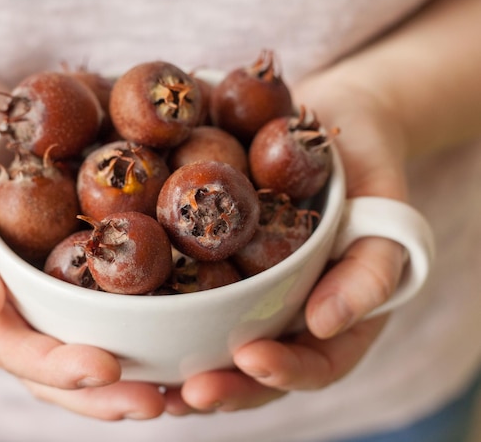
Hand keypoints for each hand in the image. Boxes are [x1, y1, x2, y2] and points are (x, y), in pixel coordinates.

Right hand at [0, 79, 164, 419]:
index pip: (10, 348)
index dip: (54, 367)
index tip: (104, 369)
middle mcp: (16, 303)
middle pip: (56, 364)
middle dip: (104, 393)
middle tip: (157, 402)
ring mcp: (50, 287)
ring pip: (90, 343)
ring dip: (134, 372)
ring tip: (181, 389)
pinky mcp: (81, 262)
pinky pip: (113, 299)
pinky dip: (147, 321)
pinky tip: (185, 330)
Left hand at [166, 77, 409, 413]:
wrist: (331, 123)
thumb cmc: (368, 167)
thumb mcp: (384, 212)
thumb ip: (370, 271)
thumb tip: (323, 323)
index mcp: (335, 314)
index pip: (318, 364)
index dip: (284, 372)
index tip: (251, 358)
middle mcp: (289, 312)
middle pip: (259, 368)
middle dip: (226, 386)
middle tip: (189, 395)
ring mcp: (253, 291)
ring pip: (221, 344)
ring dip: (186, 369)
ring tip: (150, 385)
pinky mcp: (220, 262)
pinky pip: (194, 293)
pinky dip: (166, 313)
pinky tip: (133, 322)